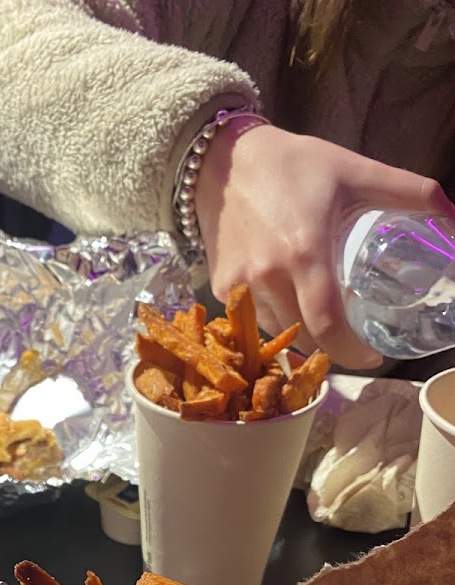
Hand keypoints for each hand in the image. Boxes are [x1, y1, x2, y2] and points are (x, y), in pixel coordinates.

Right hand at [195, 123, 454, 367]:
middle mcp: (268, 276)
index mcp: (304, 252)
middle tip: (352, 340)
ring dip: (303, 333)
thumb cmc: (292, 163)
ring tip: (321, 318)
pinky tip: (289, 302)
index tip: (372, 356)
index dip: (351, 351)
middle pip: (304, 336)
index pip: (327, 324)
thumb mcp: (353, 170)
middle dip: (332, 346)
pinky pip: (254, 319)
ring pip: (279, 331)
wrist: (222, 159)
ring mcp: (240, 285)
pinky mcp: (221, 286)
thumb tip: (453, 215)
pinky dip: (276, 319)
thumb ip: (407, 191)